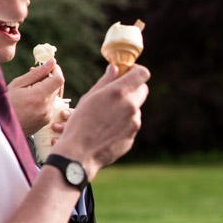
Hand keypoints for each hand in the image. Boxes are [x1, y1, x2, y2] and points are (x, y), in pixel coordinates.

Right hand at [7, 59, 65, 136]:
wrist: (0, 127)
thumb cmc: (5, 103)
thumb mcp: (17, 84)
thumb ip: (36, 73)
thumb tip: (51, 62)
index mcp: (38, 97)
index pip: (58, 79)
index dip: (56, 70)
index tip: (49, 66)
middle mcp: (46, 108)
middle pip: (56, 87)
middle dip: (48, 79)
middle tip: (33, 77)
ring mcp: (47, 116)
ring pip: (53, 95)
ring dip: (45, 90)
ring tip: (28, 91)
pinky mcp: (47, 120)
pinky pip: (50, 105)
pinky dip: (43, 99)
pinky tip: (30, 101)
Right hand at [55, 64, 150, 178]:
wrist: (79, 154)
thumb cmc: (79, 124)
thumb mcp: (89, 98)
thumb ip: (105, 81)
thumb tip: (115, 68)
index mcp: (119, 92)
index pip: (142, 74)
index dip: (136, 71)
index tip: (128, 73)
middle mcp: (131, 106)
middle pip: (143, 90)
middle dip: (133, 88)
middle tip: (118, 93)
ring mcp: (134, 123)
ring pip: (135, 109)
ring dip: (126, 108)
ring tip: (105, 117)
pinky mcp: (132, 137)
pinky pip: (131, 125)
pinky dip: (122, 124)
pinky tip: (106, 130)